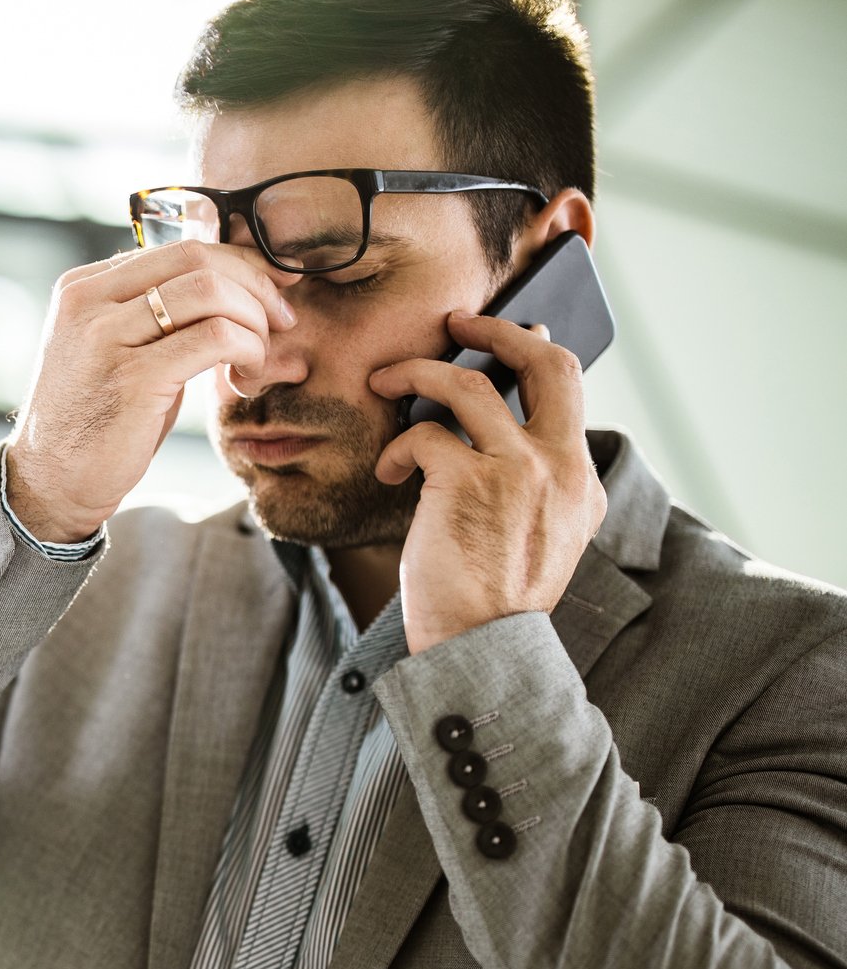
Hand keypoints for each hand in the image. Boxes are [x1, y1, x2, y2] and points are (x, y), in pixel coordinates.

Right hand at [6, 239, 299, 542]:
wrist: (51, 483)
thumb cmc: (95, 421)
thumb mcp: (116, 351)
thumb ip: (154, 315)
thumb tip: (231, 286)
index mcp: (83, 287)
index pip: (178, 249)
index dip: (238, 262)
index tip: (272, 288)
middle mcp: (89, 302)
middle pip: (198, 259)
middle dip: (255, 284)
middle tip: (280, 320)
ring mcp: (106, 337)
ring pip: (210, 291)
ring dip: (254, 320)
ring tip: (259, 356)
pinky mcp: (132, 377)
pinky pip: (214, 338)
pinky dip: (247, 350)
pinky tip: (246, 376)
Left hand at [368, 311, 607, 655]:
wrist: (481, 647)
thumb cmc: (494, 600)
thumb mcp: (542, 539)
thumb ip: (537, 488)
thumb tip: (495, 436)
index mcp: (583, 482)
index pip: (568, 392)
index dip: (533, 355)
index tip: (507, 337)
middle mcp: (560, 466)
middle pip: (544, 362)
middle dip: (497, 328)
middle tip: (458, 321)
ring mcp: (517, 469)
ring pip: (466, 383)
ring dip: (417, 373)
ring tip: (386, 379)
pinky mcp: (466, 481)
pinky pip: (423, 435)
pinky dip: (397, 448)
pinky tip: (388, 472)